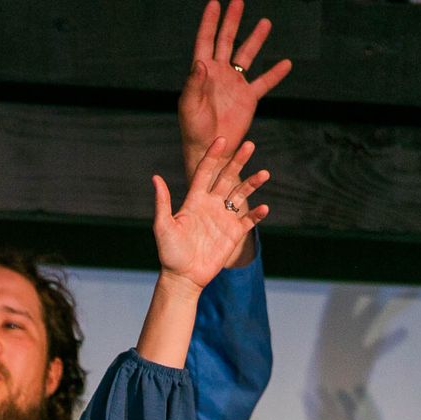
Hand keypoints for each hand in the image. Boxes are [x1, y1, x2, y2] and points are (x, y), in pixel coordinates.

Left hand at [151, 138, 268, 290]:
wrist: (183, 278)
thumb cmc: (170, 254)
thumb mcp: (163, 227)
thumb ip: (162, 203)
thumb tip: (156, 178)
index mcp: (195, 200)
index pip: (206, 172)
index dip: (213, 155)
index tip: (222, 140)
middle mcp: (211, 205)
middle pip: (227, 178)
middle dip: (238, 161)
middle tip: (249, 145)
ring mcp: (223, 219)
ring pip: (241, 195)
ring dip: (252, 184)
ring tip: (264, 173)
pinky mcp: (232, 235)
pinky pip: (248, 221)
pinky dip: (257, 214)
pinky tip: (264, 208)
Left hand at [179, 1, 290, 171]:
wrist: (210, 151)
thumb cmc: (194, 131)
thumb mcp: (189, 107)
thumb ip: (193, 84)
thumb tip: (200, 62)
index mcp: (203, 72)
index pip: (206, 41)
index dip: (210, 22)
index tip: (214, 3)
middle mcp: (219, 73)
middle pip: (226, 40)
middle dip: (232, 21)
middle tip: (238, 1)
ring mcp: (234, 84)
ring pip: (247, 56)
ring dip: (255, 39)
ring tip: (266, 22)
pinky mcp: (247, 98)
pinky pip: (264, 82)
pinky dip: (275, 74)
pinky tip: (286, 63)